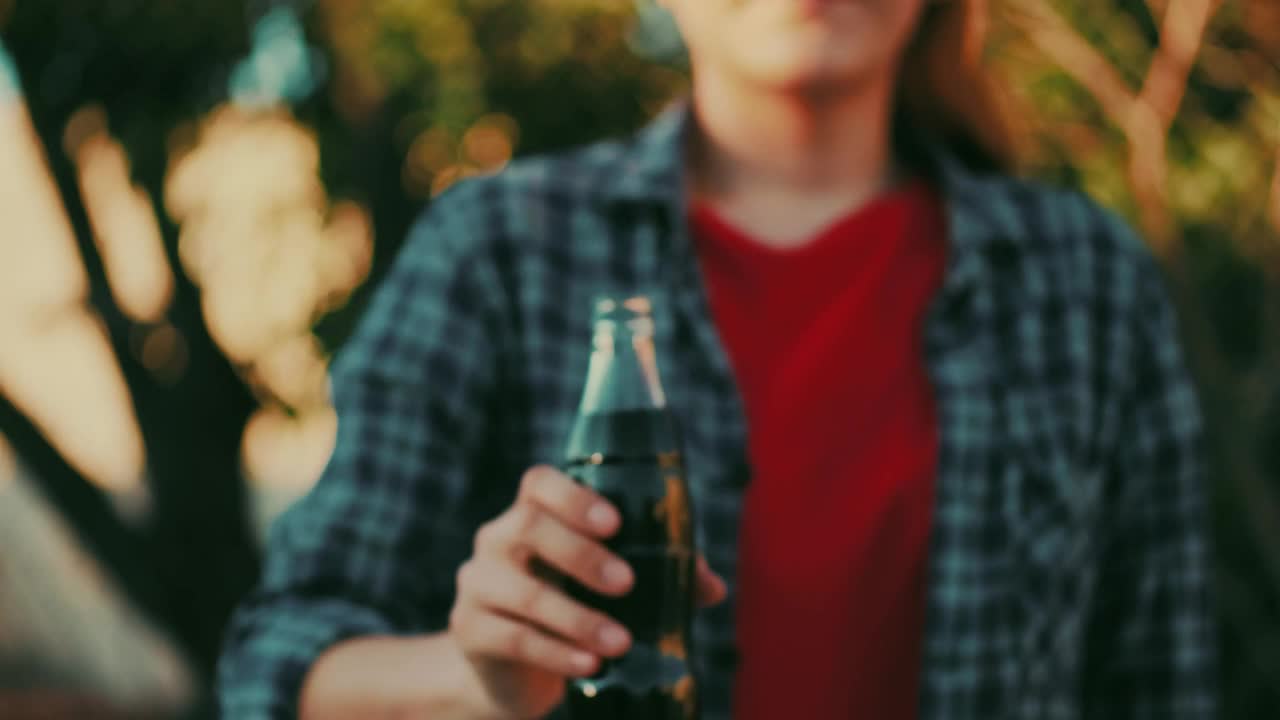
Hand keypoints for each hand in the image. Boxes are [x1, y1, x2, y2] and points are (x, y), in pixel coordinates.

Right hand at [448, 465, 727, 719]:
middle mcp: (498, 539)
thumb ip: (658, 575)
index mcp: (532, 514)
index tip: (616, 523)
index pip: (539, 482)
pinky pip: (512, 637)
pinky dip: (556, 652)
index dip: (575, 496)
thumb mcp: (607, 588)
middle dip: (581, 554)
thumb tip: (712, 586)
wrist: (508, 670)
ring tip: (621, 642)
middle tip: (627, 583)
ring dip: (577, 617)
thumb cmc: (569, 608)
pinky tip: (589, 664)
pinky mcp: (470, 630)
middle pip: (529, 526)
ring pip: (523, 591)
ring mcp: (478, 583)